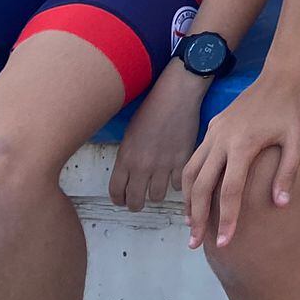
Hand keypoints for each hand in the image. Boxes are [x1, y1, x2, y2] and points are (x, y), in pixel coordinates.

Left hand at [110, 69, 203, 211]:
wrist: (177, 95)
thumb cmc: (152, 108)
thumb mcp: (130, 133)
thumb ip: (128, 156)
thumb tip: (129, 173)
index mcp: (125, 158)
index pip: (116, 191)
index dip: (119, 199)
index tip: (122, 200)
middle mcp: (142, 166)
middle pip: (135, 200)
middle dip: (135, 204)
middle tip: (139, 201)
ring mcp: (163, 165)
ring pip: (157, 196)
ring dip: (156, 194)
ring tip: (157, 188)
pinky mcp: (183, 160)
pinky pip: (178, 184)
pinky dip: (176, 183)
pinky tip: (174, 176)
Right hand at [182, 67, 299, 248]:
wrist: (283, 73)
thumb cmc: (294, 107)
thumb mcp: (299, 139)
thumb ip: (288, 172)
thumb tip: (280, 205)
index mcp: (244, 144)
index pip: (230, 191)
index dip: (227, 219)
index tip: (223, 243)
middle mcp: (222, 139)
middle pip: (201, 186)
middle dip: (197, 217)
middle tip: (195, 243)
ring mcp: (214, 132)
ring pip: (190, 172)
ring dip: (188, 199)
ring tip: (191, 223)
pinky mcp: (213, 126)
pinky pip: (195, 157)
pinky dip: (191, 180)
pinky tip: (196, 194)